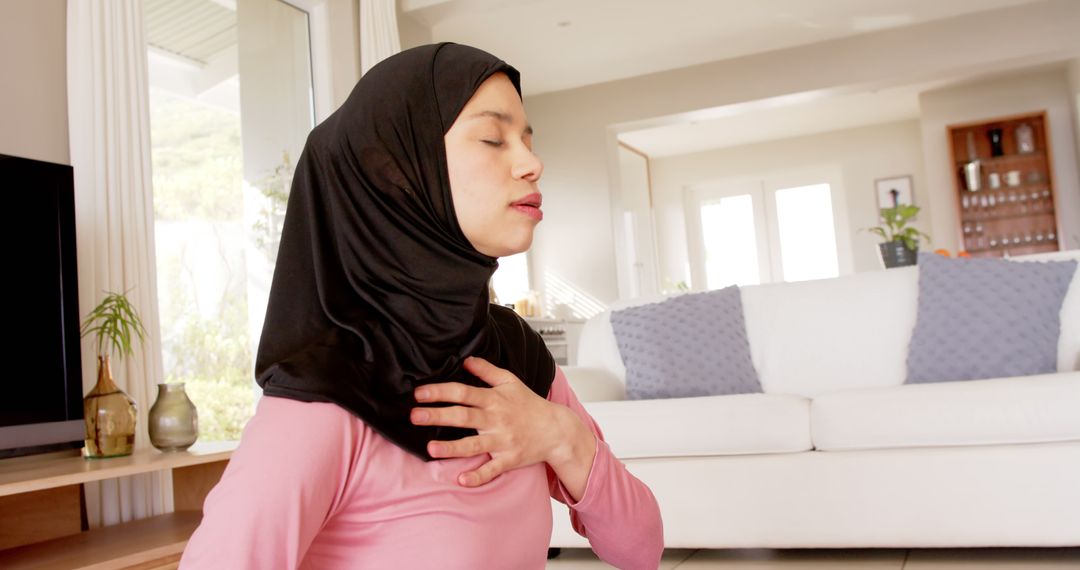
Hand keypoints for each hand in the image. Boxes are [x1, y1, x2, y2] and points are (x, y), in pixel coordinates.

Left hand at [411, 356, 595, 495]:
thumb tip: (465, 360)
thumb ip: (487, 370)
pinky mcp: (509, 459)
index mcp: (494, 399)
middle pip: (463, 416)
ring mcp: (502, 441)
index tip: (419, 393)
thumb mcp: (511, 381)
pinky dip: (478, 476)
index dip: (440, 392)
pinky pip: (492, 470)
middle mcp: (496, 420)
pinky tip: (462, 480)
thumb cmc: (530, 404)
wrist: (556, 429)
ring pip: (474, 445)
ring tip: (431, 448)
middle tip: (414, 416)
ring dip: (452, 448)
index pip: (463, 392)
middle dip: (438, 415)